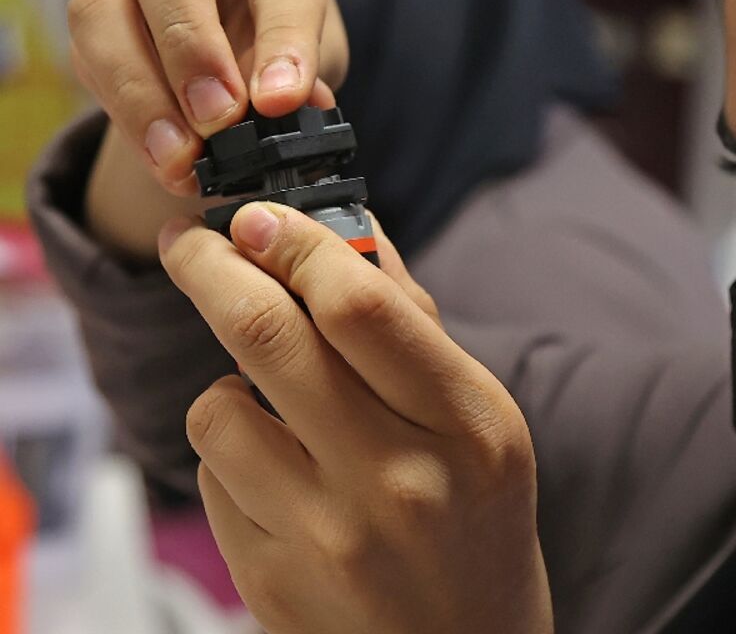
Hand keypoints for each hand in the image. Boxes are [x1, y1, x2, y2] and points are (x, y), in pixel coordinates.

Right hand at [73, 0, 347, 258]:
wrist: (236, 5)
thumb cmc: (283, 13)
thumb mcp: (315, 35)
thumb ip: (308, 67)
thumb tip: (301, 112)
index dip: (283, 37)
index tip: (281, 100)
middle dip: (189, 49)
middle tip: (218, 120)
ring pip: (103, 9)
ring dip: (140, 95)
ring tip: (180, 159)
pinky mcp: (95, 7)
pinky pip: (89, 56)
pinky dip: (126, 115)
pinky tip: (161, 158)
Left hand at [157, 205, 551, 633]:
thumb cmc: (478, 522)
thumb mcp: (481, 420)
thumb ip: (412, 324)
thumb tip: (344, 225)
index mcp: (469, 428)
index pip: (359, 307)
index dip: (294, 242)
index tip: (257, 217)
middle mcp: (399, 481)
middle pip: (266, 335)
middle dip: (210, 265)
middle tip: (192, 240)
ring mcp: (328, 537)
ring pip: (217, 407)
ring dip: (230, 383)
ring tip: (271, 402)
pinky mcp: (270, 580)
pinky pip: (210, 477)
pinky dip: (233, 455)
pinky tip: (280, 475)